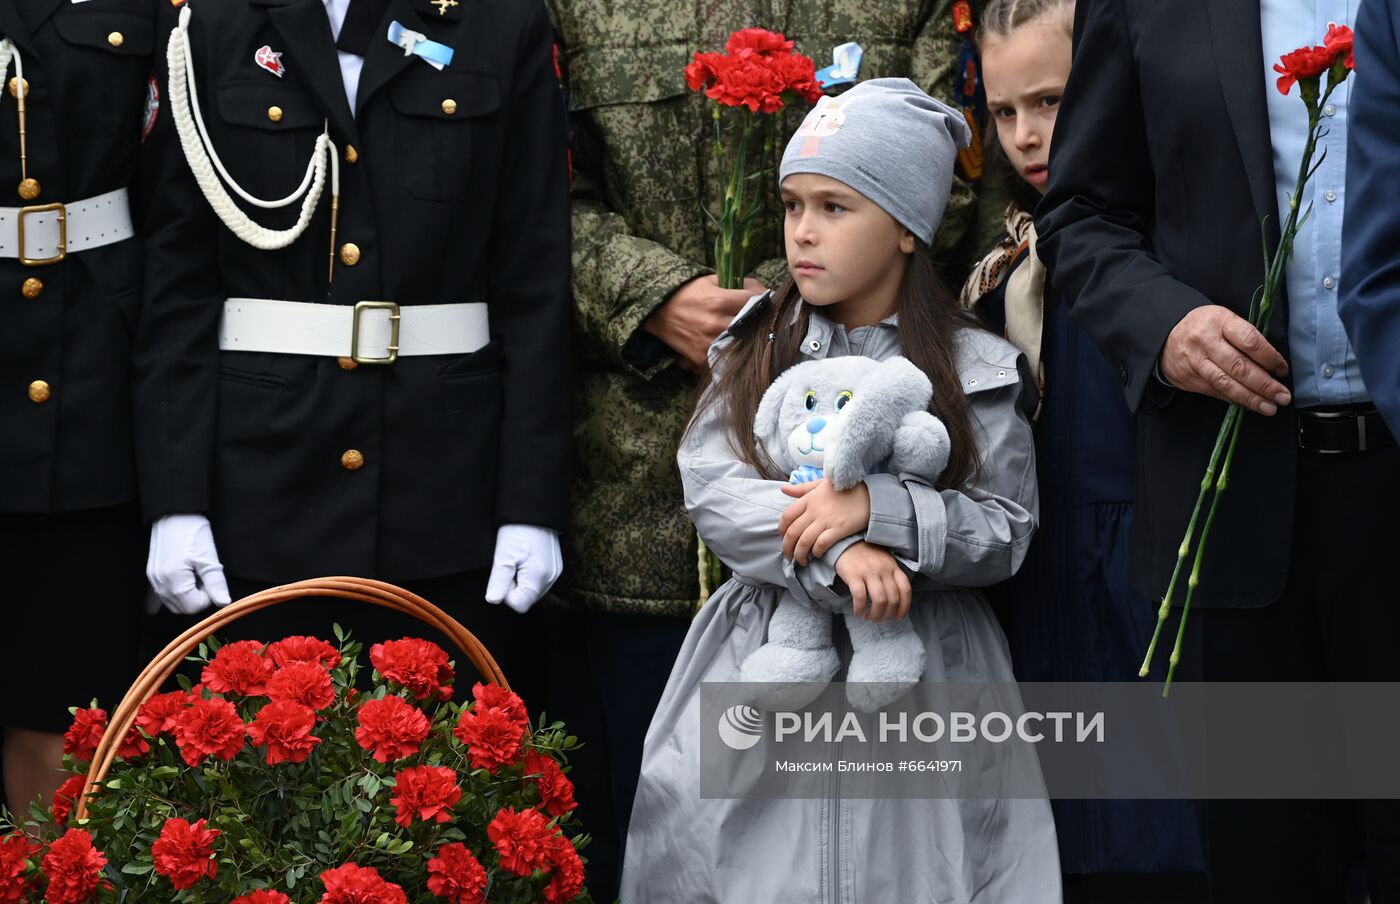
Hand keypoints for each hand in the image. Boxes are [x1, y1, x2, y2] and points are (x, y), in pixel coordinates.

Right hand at [147, 513, 231, 613]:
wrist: (175, 515)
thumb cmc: (193, 533)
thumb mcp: (209, 557)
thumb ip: (215, 583)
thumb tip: (224, 603)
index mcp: (174, 580)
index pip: (192, 606)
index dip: (207, 598)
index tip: (211, 583)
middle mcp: (160, 583)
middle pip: (180, 607)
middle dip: (195, 599)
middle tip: (204, 580)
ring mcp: (153, 579)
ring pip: (170, 603)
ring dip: (184, 597)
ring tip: (193, 577)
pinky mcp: (151, 574)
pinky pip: (153, 597)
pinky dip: (163, 600)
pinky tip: (164, 604)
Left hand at [485, 524, 562, 613]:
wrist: (536, 510)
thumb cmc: (519, 529)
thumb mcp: (504, 554)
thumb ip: (499, 580)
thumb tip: (493, 600)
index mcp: (538, 578)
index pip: (519, 605)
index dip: (505, 593)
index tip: (503, 573)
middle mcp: (550, 579)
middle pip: (526, 599)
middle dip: (514, 587)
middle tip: (509, 564)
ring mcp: (555, 573)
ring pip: (532, 591)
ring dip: (521, 581)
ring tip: (517, 560)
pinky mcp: (555, 567)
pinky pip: (538, 581)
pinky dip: (528, 575)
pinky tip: (524, 559)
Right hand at [643, 274, 765, 369]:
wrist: (658, 310)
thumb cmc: (687, 292)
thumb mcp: (711, 280)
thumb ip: (736, 284)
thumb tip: (762, 291)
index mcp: (719, 300)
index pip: (755, 300)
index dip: (763, 297)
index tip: (764, 298)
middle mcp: (716, 323)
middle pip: (752, 324)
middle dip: (758, 319)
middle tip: (759, 316)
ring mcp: (709, 342)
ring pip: (741, 343)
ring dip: (746, 337)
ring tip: (746, 332)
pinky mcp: (701, 356)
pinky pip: (724, 356)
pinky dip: (729, 351)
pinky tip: (729, 345)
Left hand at [779, 479, 870, 565]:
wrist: (870, 494)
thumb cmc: (845, 488)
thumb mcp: (821, 484)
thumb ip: (802, 488)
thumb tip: (783, 488)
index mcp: (809, 498)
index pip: (787, 516)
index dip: (781, 530)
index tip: (783, 538)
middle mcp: (814, 510)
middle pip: (793, 532)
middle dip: (787, 547)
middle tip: (788, 556)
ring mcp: (826, 520)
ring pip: (804, 541)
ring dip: (799, 554)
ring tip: (801, 561)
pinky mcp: (839, 529)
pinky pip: (821, 544)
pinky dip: (816, 551)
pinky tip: (817, 555)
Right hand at [833, 541, 911, 622]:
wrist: (846, 542)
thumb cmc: (866, 555)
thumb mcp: (884, 562)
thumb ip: (891, 577)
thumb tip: (895, 601)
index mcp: (893, 567)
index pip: (905, 590)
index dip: (904, 607)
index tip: (899, 617)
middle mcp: (884, 570)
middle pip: (892, 599)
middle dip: (886, 614)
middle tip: (878, 618)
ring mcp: (869, 572)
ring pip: (879, 600)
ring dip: (875, 614)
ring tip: (869, 617)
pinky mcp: (854, 575)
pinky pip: (860, 597)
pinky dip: (860, 608)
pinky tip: (857, 612)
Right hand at [1161, 305, 1291, 414]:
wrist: (1165, 335)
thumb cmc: (1204, 326)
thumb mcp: (1223, 319)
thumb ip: (1244, 337)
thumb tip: (1271, 364)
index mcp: (1220, 321)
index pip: (1250, 341)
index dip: (1269, 358)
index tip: (1282, 370)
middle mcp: (1205, 341)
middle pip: (1239, 367)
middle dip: (1264, 385)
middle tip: (1282, 396)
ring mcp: (1195, 361)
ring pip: (1226, 383)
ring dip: (1251, 398)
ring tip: (1269, 407)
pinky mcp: (1188, 378)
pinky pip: (1215, 391)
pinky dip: (1234, 399)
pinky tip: (1248, 404)